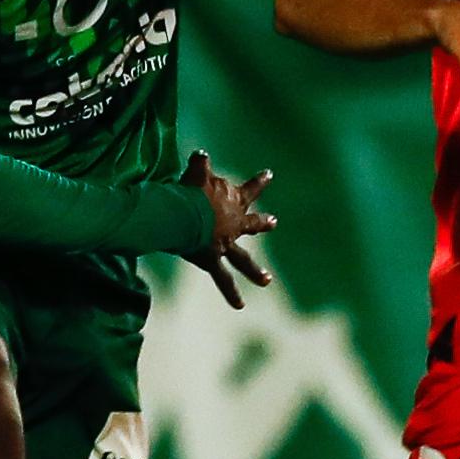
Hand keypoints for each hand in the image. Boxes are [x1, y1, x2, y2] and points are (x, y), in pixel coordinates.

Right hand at [179, 149, 276, 308]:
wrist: (186, 214)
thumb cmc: (191, 191)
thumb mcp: (197, 173)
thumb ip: (200, 164)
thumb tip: (201, 153)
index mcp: (232, 202)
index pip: (249, 189)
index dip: (259, 182)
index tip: (270, 174)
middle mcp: (234, 224)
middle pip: (251, 224)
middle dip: (262, 224)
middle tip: (274, 222)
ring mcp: (225, 243)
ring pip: (243, 259)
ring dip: (255, 271)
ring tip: (267, 280)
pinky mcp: (213, 259)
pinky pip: (223, 278)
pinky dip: (231, 292)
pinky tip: (240, 305)